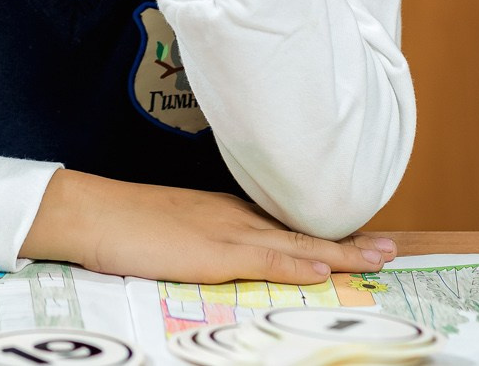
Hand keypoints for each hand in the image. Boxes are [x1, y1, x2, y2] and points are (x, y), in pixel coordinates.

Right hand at [20, 170, 396, 283]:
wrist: (89, 210)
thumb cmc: (121, 222)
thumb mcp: (171, 227)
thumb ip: (201, 236)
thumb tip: (220, 252)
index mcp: (223, 211)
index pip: (284, 220)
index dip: (324, 230)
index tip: (359, 235)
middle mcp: (233, 216)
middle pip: (300, 227)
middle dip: (348, 239)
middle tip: (390, 246)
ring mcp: (224, 231)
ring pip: (295, 240)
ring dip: (341, 251)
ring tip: (380, 256)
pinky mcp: (210, 251)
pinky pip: (263, 258)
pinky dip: (296, 261)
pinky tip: (323, 268)